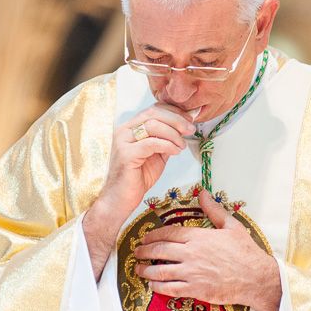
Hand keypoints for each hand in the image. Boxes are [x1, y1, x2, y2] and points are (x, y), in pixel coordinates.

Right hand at [83, 105, 193, 279]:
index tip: (189, 119)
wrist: (119, 201)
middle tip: (191, 129)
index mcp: (130, 128)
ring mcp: (123, 141)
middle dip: (176, 119)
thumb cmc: (136, 179)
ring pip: (153, 125)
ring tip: (182, 145)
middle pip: (153, 113)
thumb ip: (166, 140)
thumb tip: (184, 128)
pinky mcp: (126, 155)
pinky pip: (151, 143)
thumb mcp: (156, 155)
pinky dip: (167, 145)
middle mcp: (124, 131)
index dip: (173, 112)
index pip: (153, 109)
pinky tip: (176, 151)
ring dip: (173, 133)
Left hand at [133, 189, 281, 310]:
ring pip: (161, 270)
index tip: (145, 237)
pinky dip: (158, 286)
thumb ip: (214, 210)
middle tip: (136, 252)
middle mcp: (191, 254)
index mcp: (198, 237)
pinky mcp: (195, 290)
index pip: (168, 233)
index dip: (153, 235)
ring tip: (138, 269)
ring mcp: (192, 273)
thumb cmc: (245, 252)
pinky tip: (152, 285)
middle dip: (144, 251)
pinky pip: (170, 288)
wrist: (255, 277)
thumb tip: (204, 193)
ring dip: (146, 270)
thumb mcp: (231, 226)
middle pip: (160, 251)